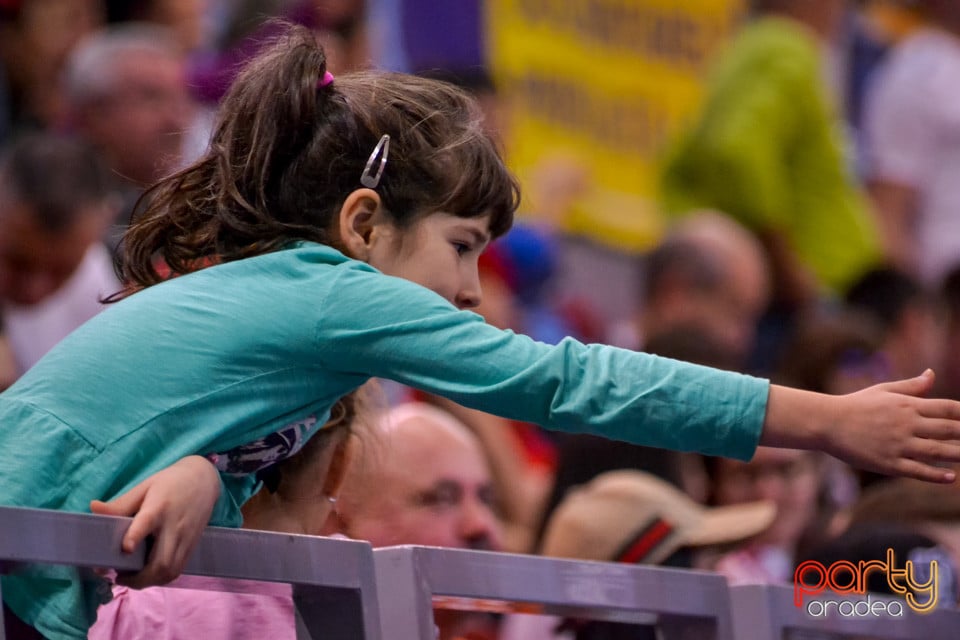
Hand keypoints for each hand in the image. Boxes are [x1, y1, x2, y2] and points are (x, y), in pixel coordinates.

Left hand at [90, 455, 220, 588]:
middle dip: (140, 578)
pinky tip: (148, 574)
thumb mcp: (144, 487)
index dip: (136, 536)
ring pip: (171, 571)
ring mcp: (186, 538)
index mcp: (159, 507)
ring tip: (132, 578)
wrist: (204, 479)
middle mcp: (175, 526)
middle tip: (119, 577)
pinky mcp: (192, 546)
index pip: (148, 522)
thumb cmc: (170, 482)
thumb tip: (93, 508)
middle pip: (163, 561)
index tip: (125, 548)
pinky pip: (178, 570)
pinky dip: (161, 578)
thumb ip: (120, 504)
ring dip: (150, 581)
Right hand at [764, 370, 959, 482]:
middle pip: (950, 430)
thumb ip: (911, 386)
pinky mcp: (889, 463)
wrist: (827, 422)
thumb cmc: (855, 404)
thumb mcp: (883, 390)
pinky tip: (951, 477)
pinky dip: (937, 475)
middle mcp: (906, 424)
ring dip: (959, 454)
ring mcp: (898, 445)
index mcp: (907, 405)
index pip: (948, 408)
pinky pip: (919, 471)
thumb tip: (931, 374)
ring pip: (939, 451)